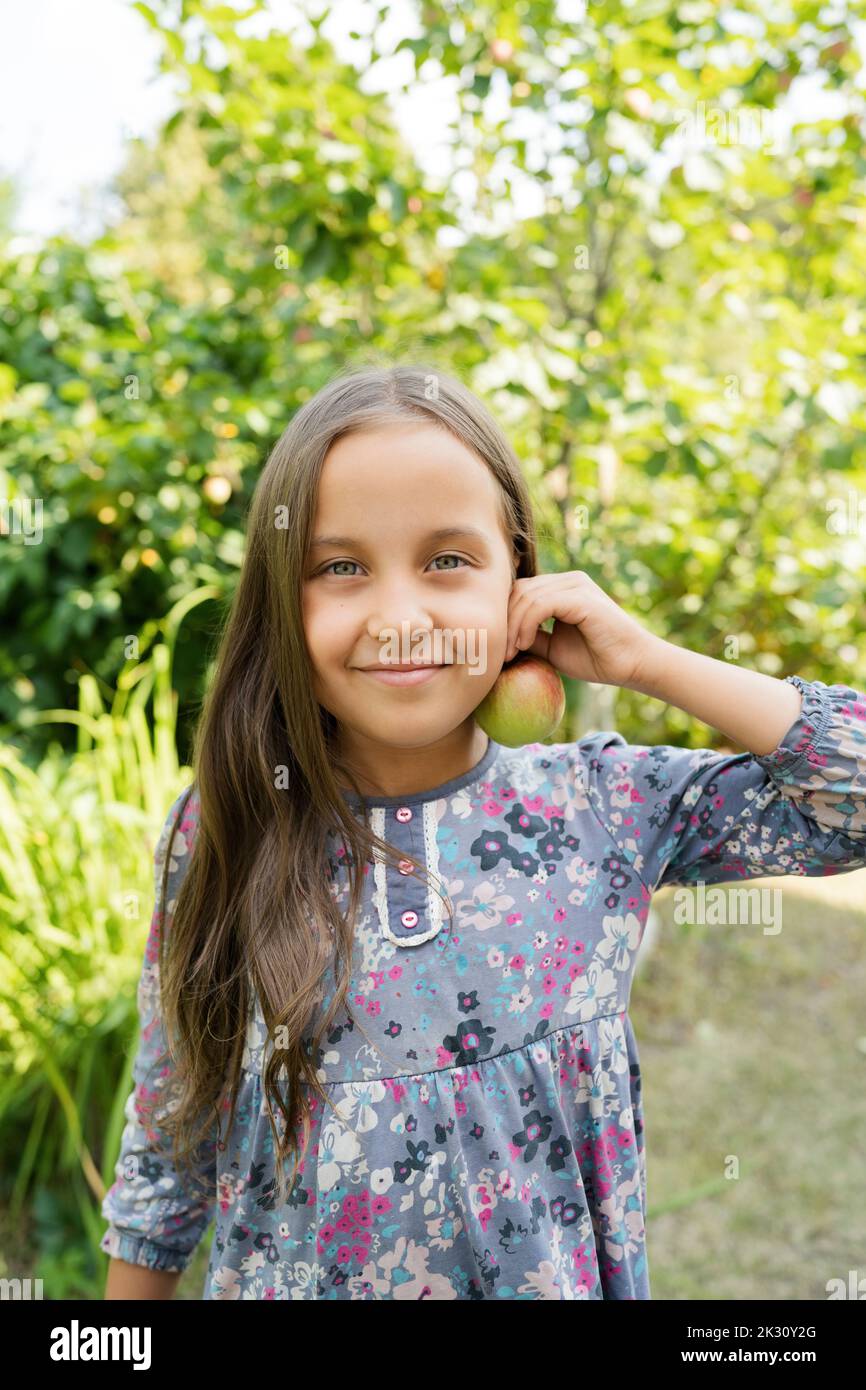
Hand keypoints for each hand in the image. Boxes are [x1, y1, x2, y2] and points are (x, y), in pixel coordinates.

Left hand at [504, 570, 658, 688]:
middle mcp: (569, 580)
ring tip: (512, 652)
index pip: (521, 591)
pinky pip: (541, 604)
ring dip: (512, 626)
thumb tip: (499, 636)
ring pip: (527, 595)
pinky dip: (526, 624)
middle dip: (504, 621)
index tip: (499, 648)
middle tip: (500, 652)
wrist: (632, 665)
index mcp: (563, 588)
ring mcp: (576, 585)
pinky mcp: (581, 596)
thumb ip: (529, 635)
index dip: (504, 616)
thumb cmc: (596, 658)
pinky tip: (523, 644)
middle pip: (519, 589)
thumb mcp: (552, 647)